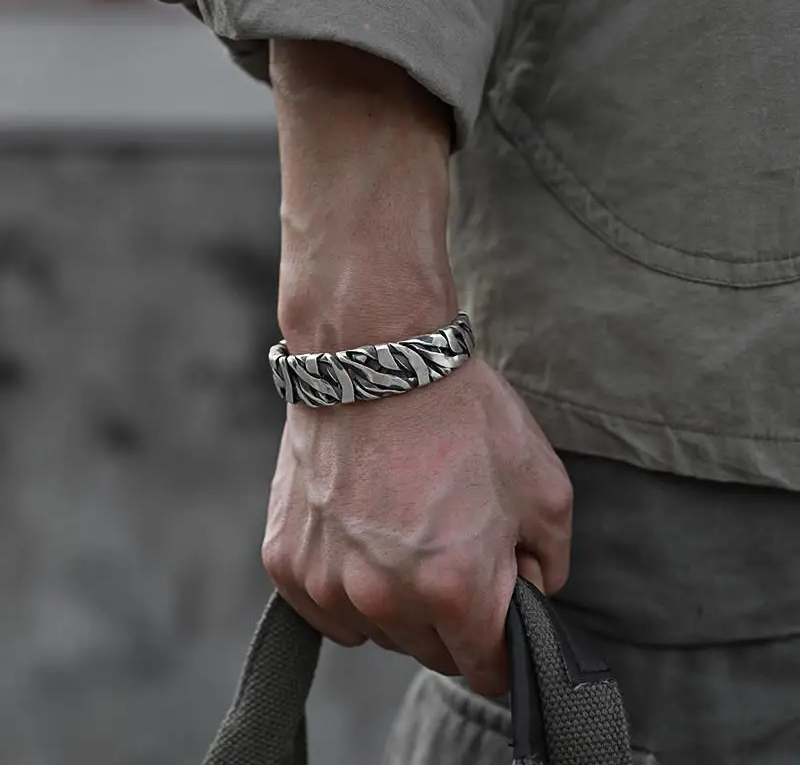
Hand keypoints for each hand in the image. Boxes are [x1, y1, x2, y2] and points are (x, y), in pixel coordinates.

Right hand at [262, 357, 572, 696]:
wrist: (376, 356)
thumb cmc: (462, 413)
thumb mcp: (543, 485)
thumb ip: (548, 563)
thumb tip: (528, 596)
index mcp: (455, 588)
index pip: (486, 669)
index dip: (503, 648)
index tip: (501, 620)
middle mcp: (385, 599)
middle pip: (432, 652)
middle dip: (454, 619)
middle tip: (455, 551)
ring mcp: (327, 582)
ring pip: (378, 632)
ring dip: (398, 603)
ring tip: (404, 533)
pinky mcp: (286, 561)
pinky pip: (327, 607)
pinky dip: (348, 586)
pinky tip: (362, 535)